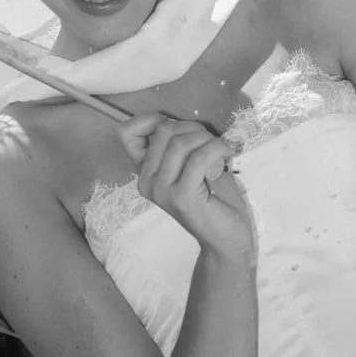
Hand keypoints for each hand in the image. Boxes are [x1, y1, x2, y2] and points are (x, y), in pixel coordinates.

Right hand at [120, 110, 254, 266]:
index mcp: (144, 171)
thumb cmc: (214, 197)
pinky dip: (218, 149)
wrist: (227, 237)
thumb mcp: (191, 161)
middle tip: (211, 143)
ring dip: (207, 140)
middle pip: (163, 130)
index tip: (180, 128)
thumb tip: (174, 119)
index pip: (127, 131)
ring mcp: (161, 190)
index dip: (152, 119)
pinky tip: (228, 155)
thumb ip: (179, 141)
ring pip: (180, 143)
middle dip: (193, 128)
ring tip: (221, 151)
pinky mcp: (181, 197)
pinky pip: (198, 158)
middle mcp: (146, 181)